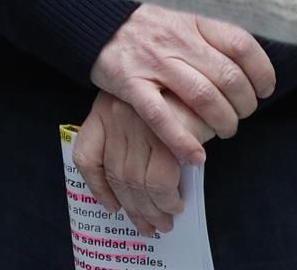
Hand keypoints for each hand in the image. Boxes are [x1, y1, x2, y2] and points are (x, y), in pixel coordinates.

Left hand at [73, 91, 213, 235]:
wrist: (209, 69)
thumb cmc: (182, 93)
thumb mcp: (148, 108)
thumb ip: (138, 139)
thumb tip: (141, 187)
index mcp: (104, 109)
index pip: (87, 155)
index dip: (97, 187)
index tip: (111, 206)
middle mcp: (114, 116)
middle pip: (115, 174)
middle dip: (132, 207)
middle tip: (148, 226)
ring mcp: (135, 124)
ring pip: (135, 181)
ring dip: (151, 209)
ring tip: (164, 222)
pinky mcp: (162, 134)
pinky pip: (158, 180)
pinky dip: (167, 199)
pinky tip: (175, 204)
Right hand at [92, 4, 275, 162]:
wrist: (94, 17)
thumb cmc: (149, 22)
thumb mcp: (183, 13)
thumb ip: (212, 31)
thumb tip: (251, 62)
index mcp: (193, 18)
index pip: (242, 46)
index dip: (262, 72)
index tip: (263, 88)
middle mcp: (176, 38)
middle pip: (228, 77)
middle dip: (244, 105)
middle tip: (242, 114)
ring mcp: (152, 61)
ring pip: (202, 97)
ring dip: (223, 122)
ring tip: (224, 130)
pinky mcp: (129, 82)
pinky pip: (160, 116)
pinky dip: (182, 139)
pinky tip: (196, 155)